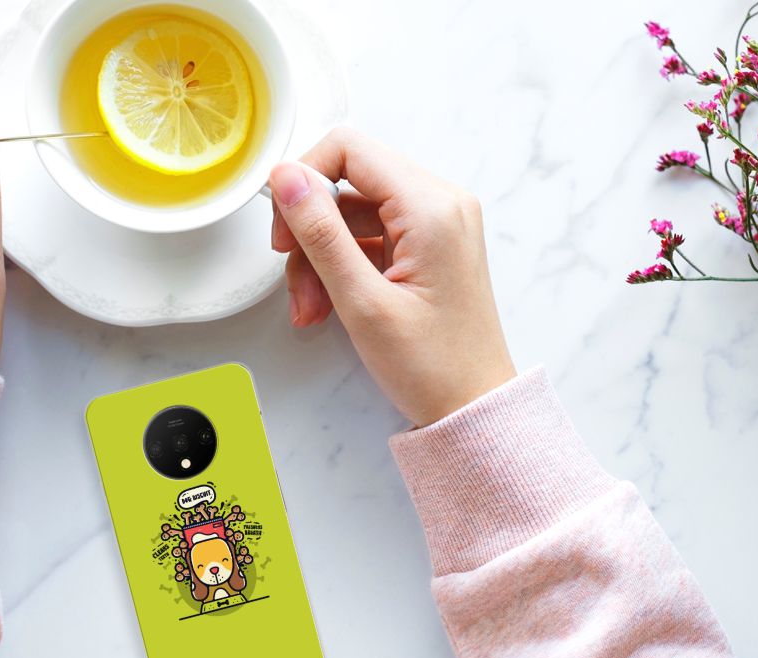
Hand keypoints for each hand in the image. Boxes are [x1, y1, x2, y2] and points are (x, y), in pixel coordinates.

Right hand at [269, 128, 514, 426]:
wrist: (474, 408)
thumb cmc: (432, 366)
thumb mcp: (362, 301)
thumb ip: (321, 233)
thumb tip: (286, 177)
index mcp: (432, 207)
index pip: (349, 149)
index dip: (304, 179)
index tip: (283, 227)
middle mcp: (440, 203)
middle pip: (348, 182)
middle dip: (310, 230)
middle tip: (293, 277)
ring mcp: (436, 224)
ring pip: (352, 213)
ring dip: (321, 257)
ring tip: (311, 308)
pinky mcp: (428, 245)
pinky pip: (369, 237)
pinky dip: (342, 267)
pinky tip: (328, 306)